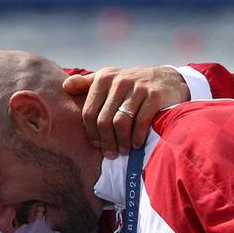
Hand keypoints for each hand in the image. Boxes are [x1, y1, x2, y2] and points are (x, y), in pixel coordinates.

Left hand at [63, 66, 188, 158]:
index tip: (96, 145)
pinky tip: (136, 144)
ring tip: (123, 151)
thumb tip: (64, 87)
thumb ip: (87, 83)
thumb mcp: (111, 78)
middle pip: (103, 120)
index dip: (91, 133)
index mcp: (104, 78)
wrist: (169, 79)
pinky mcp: (154, 96)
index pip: (89, 112)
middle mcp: (119, 81)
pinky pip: (140, 122)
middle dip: (106, 141)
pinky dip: (136, 137)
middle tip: (110, 154)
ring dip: (120, 142)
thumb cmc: (133, 84)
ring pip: (120, 123)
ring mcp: (137, 88)